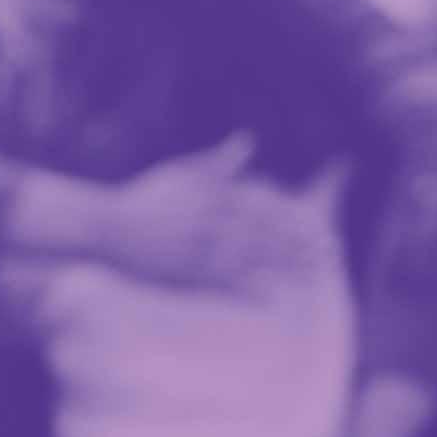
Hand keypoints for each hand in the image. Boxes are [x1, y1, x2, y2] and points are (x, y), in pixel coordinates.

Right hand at [102, 136, 313, 295]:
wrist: (107, 227)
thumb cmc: (142, 198)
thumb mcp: (181, 171)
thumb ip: (217, 161)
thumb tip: (247, 140)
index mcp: (212, 193)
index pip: (263, 205)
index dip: (293, 217)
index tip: (318, 225)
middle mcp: (211, 218)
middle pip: (266, 231)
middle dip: (300, 243)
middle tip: (330, 252)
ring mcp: (200, 246)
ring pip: (252, 257)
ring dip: (285, 266)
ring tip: (313, 275)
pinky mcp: (186, 270)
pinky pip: (225, 280)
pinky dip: (251, 287)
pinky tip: (274, 297)